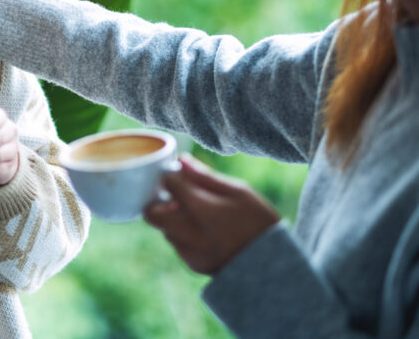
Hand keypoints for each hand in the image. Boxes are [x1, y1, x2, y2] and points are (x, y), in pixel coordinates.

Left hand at [144, 154, 279, 274]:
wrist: (275, 266)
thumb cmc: (259, 222)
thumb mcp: (240, 192)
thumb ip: (206, 177)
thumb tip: (181, 161)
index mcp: (199, 208)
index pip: (168, 183)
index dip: (172, 176)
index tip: (180, 176)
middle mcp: (188, 231)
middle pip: (151, 212)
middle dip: (159, 202)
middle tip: (177, 198)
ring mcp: (189, 251)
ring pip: (164, 229)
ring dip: (173, 220)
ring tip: (199, 216)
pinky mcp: (193, 264)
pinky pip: (178, 245)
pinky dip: (185, 236)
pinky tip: (207, 234)